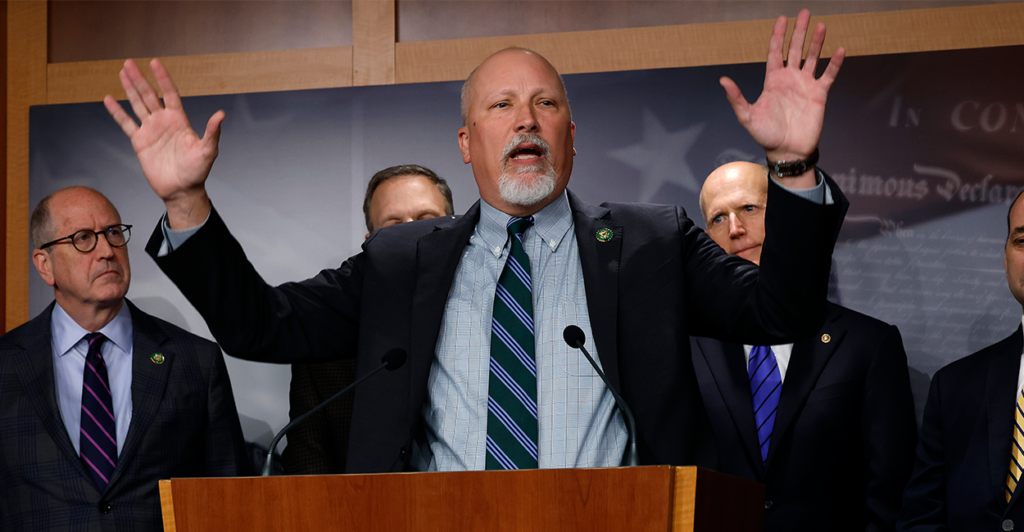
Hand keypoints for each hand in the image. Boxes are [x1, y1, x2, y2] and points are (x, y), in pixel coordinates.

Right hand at [103, 58, 219, 228]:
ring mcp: (151, 130)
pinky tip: (110, 99)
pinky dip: (117, 112)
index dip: (162, 78)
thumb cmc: (197, 171)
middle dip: (140, 79)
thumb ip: (212, 132)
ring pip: (137, 104)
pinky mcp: (139, 142)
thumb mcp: (208, 151)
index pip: (169, 93)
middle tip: (129, 63)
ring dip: (129, 89)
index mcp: (179, 120)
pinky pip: (126, 123)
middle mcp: (164, 122)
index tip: (155, 62)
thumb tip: (221, 114)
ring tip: (122, 72)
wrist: (181, 190)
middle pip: (149, 95)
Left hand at [720, 10, 844, 167]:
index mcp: (772, 80)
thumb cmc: (765, 135)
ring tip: (822, 26)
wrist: (786, 151)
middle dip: (799, 31)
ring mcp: (805, 85)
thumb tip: (722, 80)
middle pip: (796, 49)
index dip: (778, 35)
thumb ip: (736, 98)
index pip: (776, 52)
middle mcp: (790, 79)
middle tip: (804, 13)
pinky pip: (828, 75)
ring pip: (813, 58)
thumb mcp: (747, 116)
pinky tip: (839, 49)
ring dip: (817, 42)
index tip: (782, 18)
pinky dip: (834, 63)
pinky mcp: (819, 95)